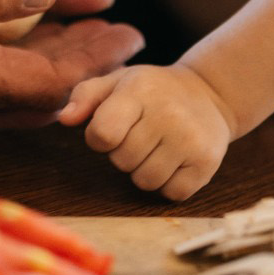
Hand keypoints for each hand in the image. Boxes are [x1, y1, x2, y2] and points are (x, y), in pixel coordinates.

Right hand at [0, 0, 143, 124]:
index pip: (51, 77)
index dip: (94, 51)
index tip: (123, 19)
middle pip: (43, 91)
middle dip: (88, 57)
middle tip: (122, 26)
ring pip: (17, 95)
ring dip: (58, 63)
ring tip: (85, 28)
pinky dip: (20, 69)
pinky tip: (25, 38)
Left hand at [60, 63, 233, 200]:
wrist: (209, 94)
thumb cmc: (153, 90)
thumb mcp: (118, 81)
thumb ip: (85, 96)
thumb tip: (64, 119)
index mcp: (139, 91)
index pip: (103, 134)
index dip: (99, 138)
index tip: (111, 129)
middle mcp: (168, 115)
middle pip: (122, 161)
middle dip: (123, 153)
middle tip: (140, 135)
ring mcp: (190, 140)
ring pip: (145, 181)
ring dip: (144, 170)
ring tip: (156, 147)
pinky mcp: (207, 163)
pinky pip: (171, 193)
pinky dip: (168, 183)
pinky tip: (174, 160)